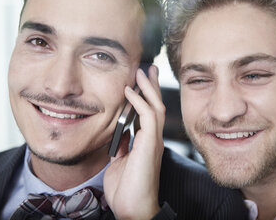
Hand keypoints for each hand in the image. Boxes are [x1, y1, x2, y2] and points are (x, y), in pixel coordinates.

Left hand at [103, 65, 164, 219]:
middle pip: (155, 106)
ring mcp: (153, 141)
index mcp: (146, 142)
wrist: (133, 209)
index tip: (138, 82)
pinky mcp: (150, 144)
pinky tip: (130, 91)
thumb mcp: (119, 162)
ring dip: (148, 88)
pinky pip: (147, 117)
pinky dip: (140, 102)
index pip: (148, 113)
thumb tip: (119, 135)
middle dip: (151, 86)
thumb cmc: (127, 189)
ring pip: (155, 107)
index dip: (145, 96)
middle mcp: (152, 139)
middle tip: (148, 69)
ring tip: (140, 72)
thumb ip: (122, 146)